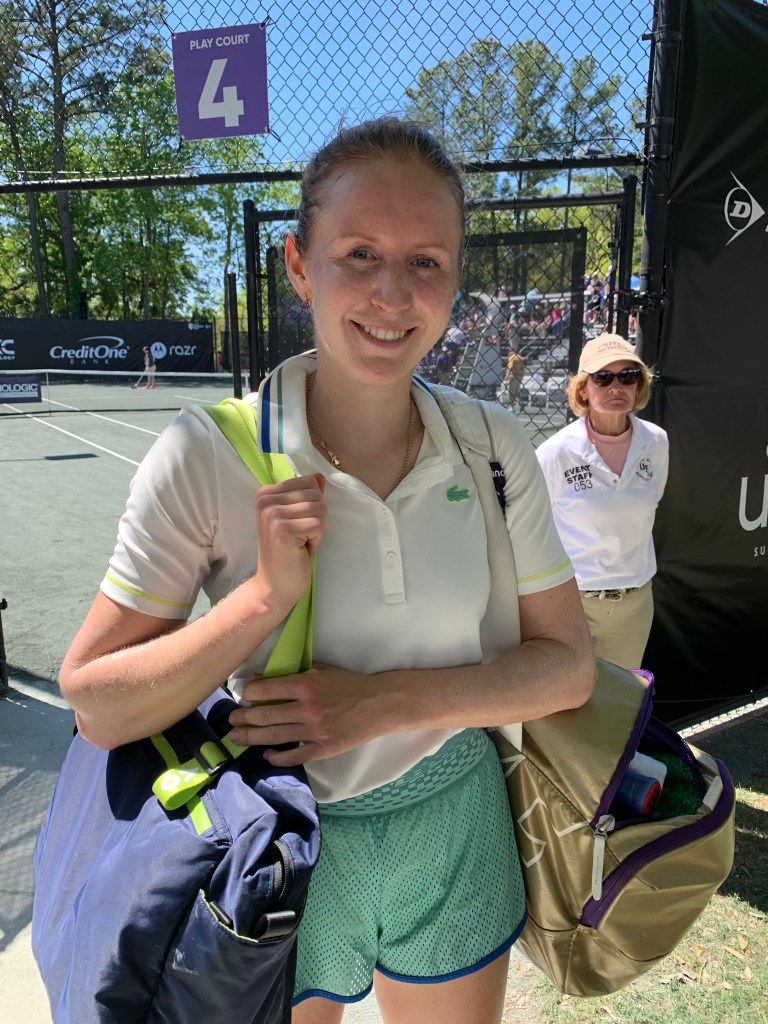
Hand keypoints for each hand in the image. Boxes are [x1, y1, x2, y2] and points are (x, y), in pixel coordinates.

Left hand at [227, 663, 381, 765]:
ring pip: (273, 736)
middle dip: (242, 718)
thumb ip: (294, 671)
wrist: (379, 705)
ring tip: (236, 737)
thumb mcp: (323, 670)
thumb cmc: (350, 684)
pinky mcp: (323, 748)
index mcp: (306, 684)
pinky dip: (276, 757)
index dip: (249, 693)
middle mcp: (307, 708)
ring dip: (251, 737)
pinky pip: (294, 756)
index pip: (266, 690)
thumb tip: (263, 677)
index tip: (243, 695)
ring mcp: (314, 731)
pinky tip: (266, 754)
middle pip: (264, 715)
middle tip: (231, 720)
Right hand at [253, 473, 326, 609]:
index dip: (311, 505)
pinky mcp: (283, 530)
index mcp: (265, 494)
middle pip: (316, 494)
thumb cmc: (287, 552)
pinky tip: (301, 550)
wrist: (274, 585)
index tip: (297, 524)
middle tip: (299, 536)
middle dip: (316, 518)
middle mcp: (265, 501)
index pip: (309, 481)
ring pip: (320, 508)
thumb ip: (305, 496)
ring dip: (317, 530)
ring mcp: (272, 515)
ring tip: (300, 542)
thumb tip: (319, 476)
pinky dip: (316, 540)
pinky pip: (319, 525)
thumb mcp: (294, 518)